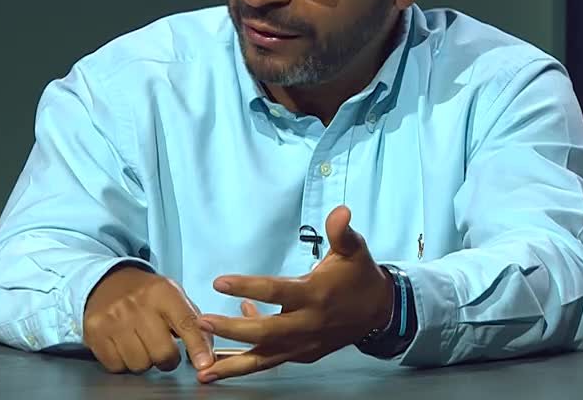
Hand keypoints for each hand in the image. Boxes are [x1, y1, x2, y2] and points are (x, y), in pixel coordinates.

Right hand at [82, 266, 213, 373]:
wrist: (106, 281)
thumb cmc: (146, 294)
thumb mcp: (173, 296)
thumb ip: (193, 322)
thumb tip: (207, 354)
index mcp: (162, 292)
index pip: (185, 322)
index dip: (197, 346)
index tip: (204, 363)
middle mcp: (137, 304)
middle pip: (162, 353)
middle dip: (168, 360)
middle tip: (164, 352)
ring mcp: (114, 319)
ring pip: (139, 364)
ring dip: (144, 362)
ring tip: (141, 345)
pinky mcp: (95, 332)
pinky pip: (117, 366)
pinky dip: (123, 363)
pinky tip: (124, 346)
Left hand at [196, 205, 393, 382]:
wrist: (380, 311)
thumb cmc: (359, 276)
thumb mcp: (354, 249)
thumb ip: (341, 232)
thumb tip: (340, 211)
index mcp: (315, 295)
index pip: (276, 292)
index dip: (247, 286)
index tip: (220, 282)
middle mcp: (308, 324)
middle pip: (265, 332)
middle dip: (231, 330)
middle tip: (202, 323)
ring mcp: (304, 345)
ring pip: (265, 358)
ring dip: (233, 364)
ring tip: (204, 371)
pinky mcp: (303, 355)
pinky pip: (271, 359)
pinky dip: (248, 360)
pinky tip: (224, 352)